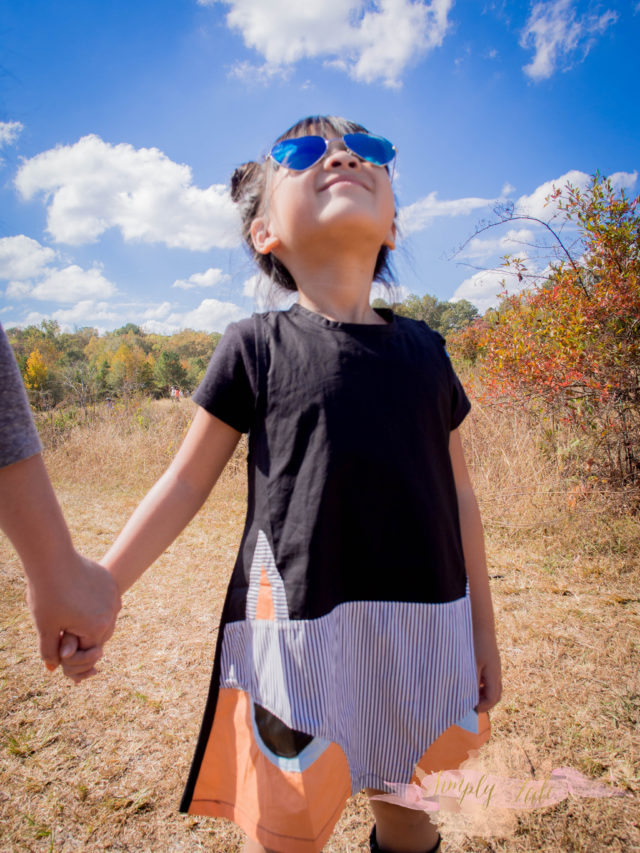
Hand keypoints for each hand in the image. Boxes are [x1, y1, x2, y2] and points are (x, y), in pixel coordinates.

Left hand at [26, 552, 120, 676]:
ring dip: (89, 621)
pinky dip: (93, 605)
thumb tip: (54, 669)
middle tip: (62, 627)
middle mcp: (112, 612)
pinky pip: (105, 602)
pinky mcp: (109, 582)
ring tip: (68, 611)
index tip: (57, 640)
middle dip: (81, 637)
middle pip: (98, 636)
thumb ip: (51, 652)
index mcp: (98, 628)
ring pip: (103, 619)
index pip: (87, 651)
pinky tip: (76, 597)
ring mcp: (113, 596)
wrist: (52, 558)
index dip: (71, 650)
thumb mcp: (45, 628)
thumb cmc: (47, 595)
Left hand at [473, 629, 501, 712]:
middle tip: (469, 706)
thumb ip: (471, 680)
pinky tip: (467, 680)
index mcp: (494, 674)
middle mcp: (496, 672)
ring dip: (481, 693)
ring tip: (466, 695)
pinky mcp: (488, 661)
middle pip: (494, 694)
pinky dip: (479, 684)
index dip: (483, 706)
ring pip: (491, 686)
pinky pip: (487, 677)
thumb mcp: (472, 662)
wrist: (479, 622)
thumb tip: (468, 698)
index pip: (493, 698)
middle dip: (483, 702)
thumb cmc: (475, 641)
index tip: (470, 709)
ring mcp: (493, 666)